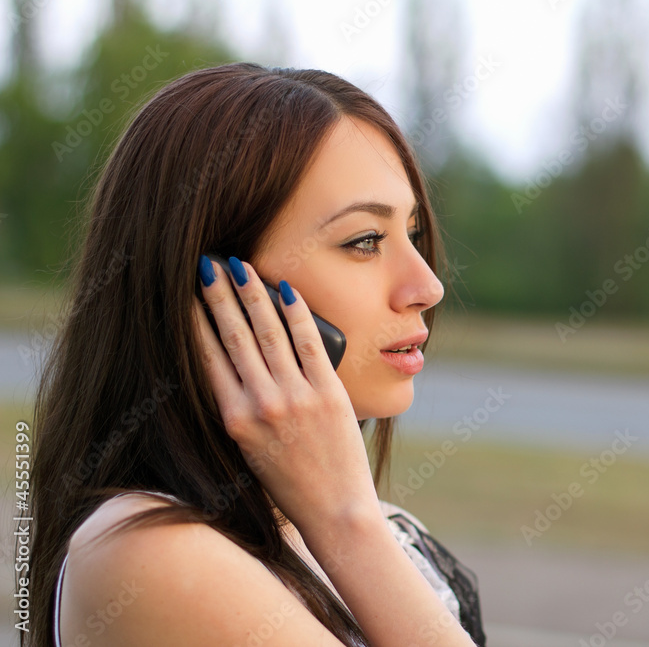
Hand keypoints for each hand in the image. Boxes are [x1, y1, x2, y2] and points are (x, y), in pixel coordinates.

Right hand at [192, 255, 379, 531]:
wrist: (335, 512)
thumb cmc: (291, 485)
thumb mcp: (250, 450)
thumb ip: (242, 410)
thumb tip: (237, 363)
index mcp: (234, 420)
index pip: (207, 356)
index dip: (196, 319)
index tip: (187, 292)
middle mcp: (259, 404)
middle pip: (232, 336)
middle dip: (218, 294)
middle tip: (207, 262)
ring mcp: (294, 397)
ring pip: (267, 332)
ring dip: (251, 293)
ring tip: (239, 265)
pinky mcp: (327, 393)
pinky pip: (308, 342)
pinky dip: (296, 311)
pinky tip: (285, 288)